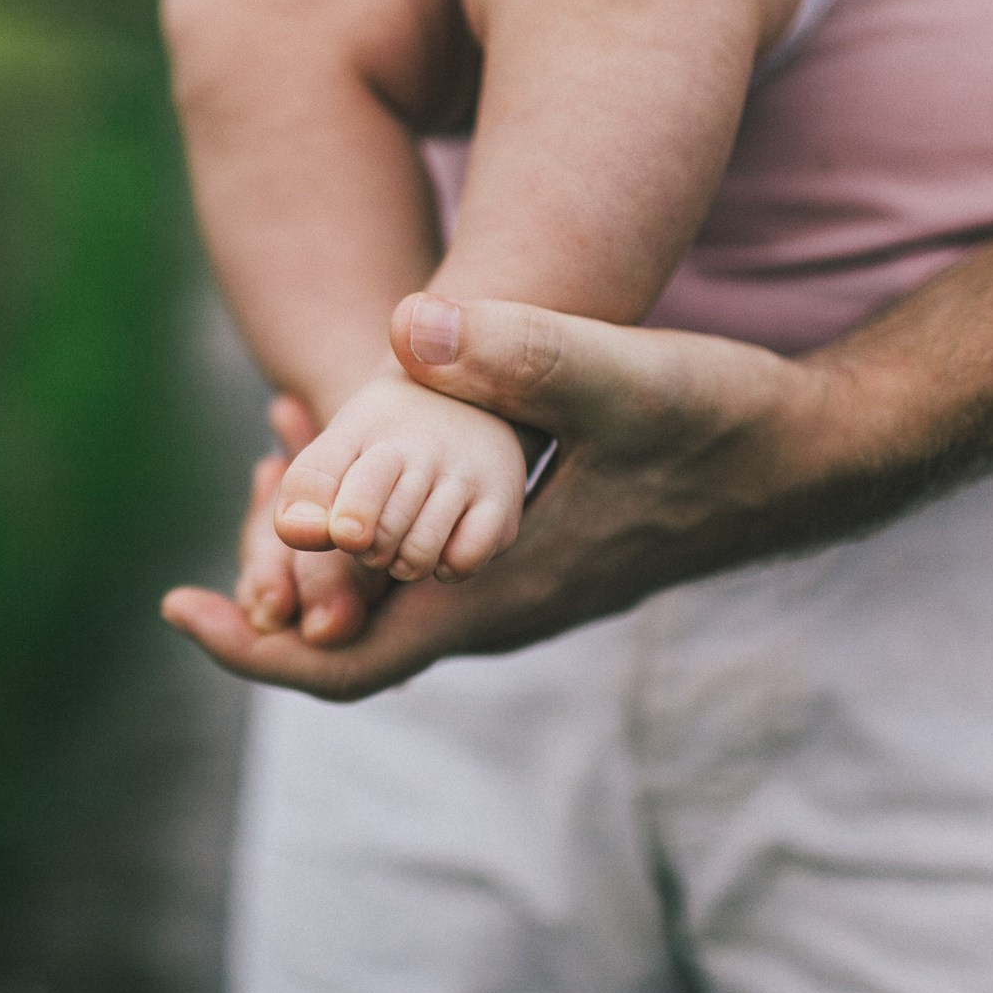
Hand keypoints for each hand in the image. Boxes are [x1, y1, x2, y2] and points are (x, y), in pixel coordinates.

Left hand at [164, 294, 835, 699]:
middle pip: (346, 621)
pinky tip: (372, 424)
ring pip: (385, 581)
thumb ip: (526, 355)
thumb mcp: (628, 376)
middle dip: (280, 557)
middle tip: (258, 454)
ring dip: (328, 525)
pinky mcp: (536, 547)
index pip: (342, 662)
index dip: (253, 647)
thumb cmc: (726, 425)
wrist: (817, 451)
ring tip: (294, 430)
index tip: (175, 605)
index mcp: (492, 598)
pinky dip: (378, 504)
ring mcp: (516, 581)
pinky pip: (426, 549)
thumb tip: (409, 331)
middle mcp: (494, 607)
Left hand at [273, 368, 525, 582]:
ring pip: (421, 555)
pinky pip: (465, 560)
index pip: (362, 488)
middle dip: (368, 549)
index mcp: (380, 432)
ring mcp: (471, 476)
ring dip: (402, 562)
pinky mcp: (503, 504)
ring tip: (403, 537)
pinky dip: (447, 566)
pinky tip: (442, 544)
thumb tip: (296, 532)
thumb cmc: (386, 437)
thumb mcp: (338, 447)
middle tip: (373, 533)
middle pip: (384, 536)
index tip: (346, 534)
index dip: (351, 519)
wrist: (464, 401)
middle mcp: (430, 450)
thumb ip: (306, 488)